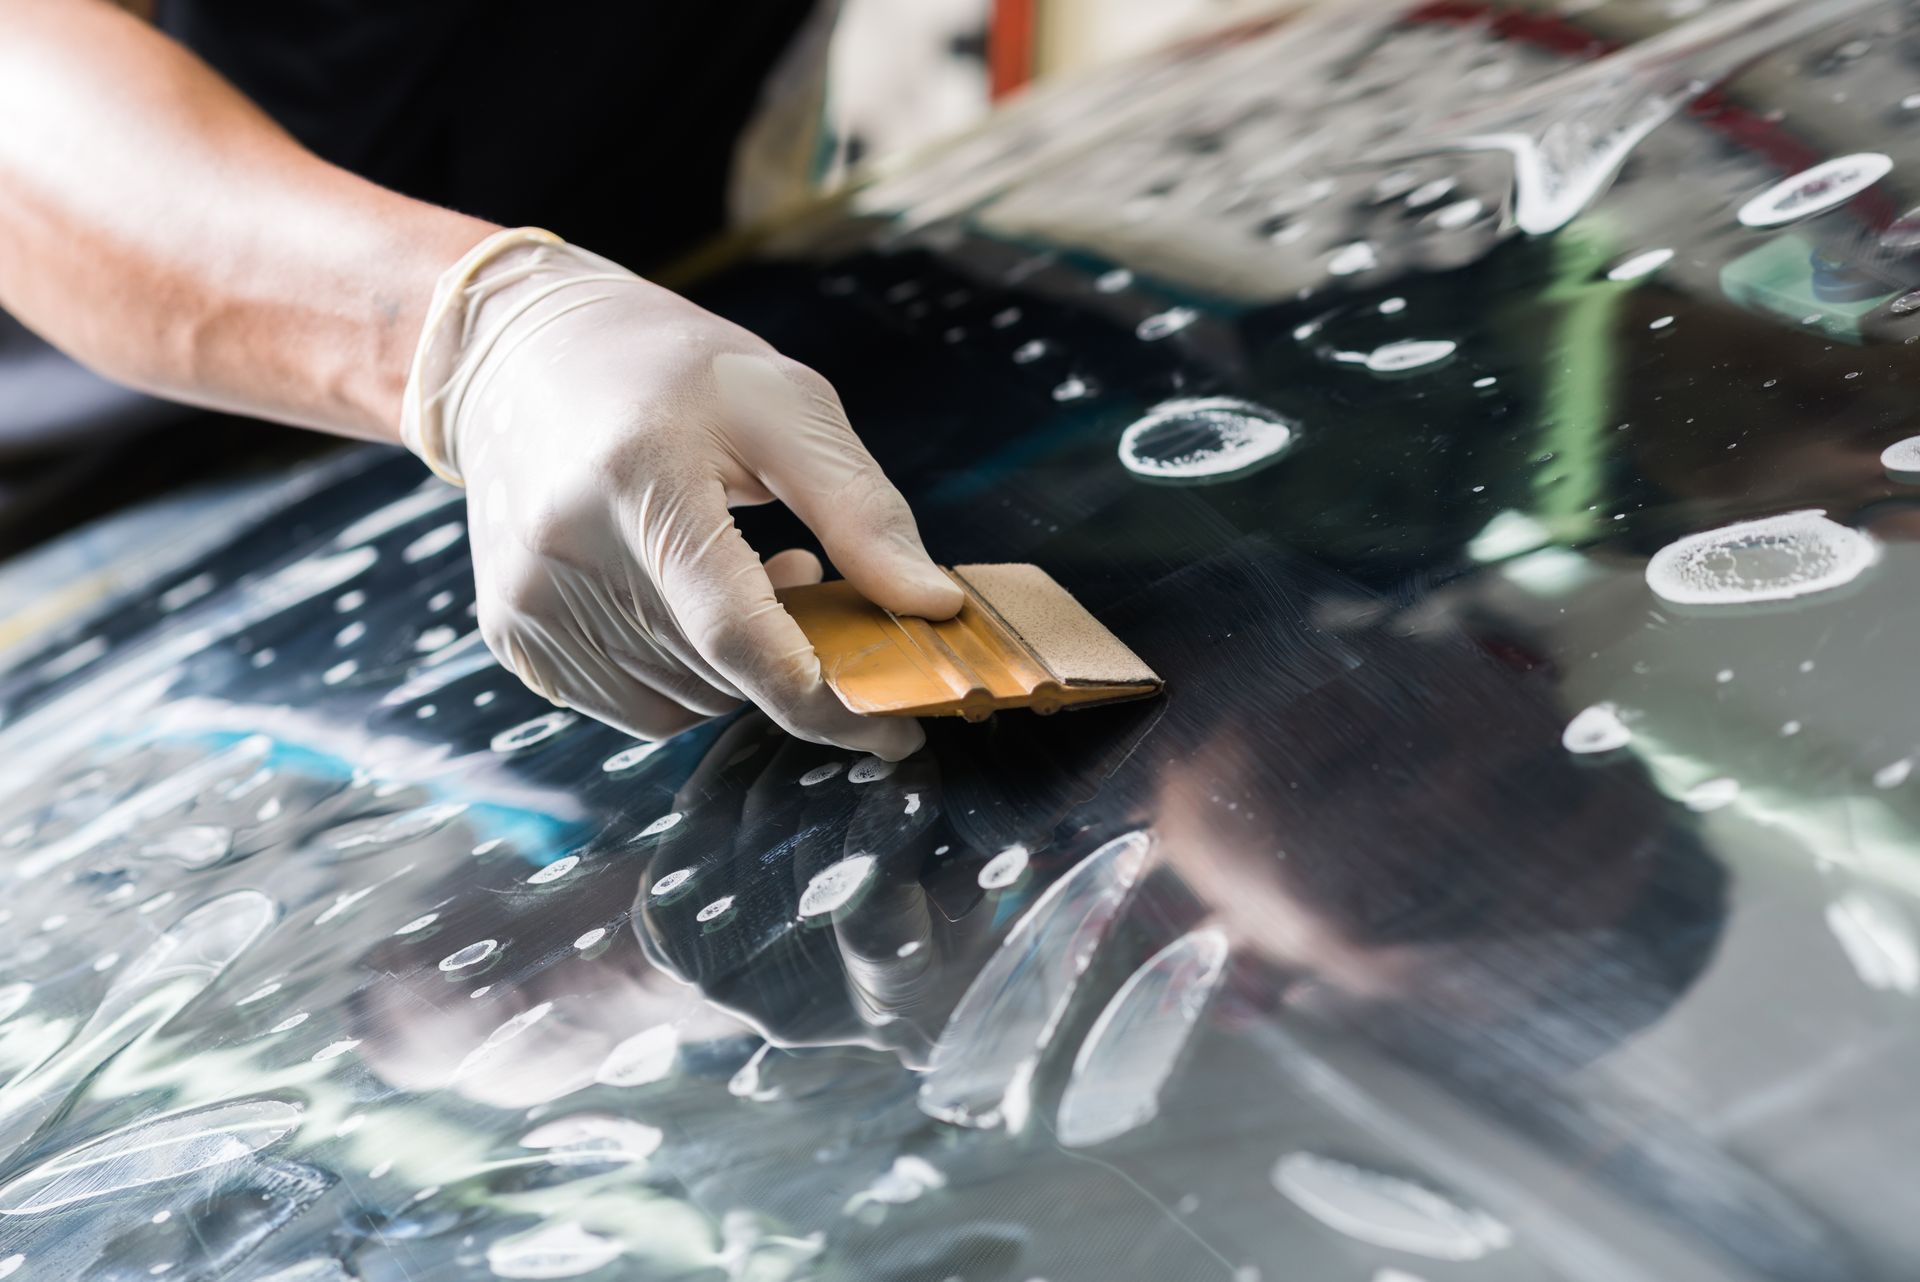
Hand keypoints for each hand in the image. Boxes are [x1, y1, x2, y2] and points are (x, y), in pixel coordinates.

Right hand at [401, 229, 962, 758]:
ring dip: (743, 665)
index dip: (826, 696)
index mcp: (638, 476)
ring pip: (687, 701)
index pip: (736, 633)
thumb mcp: (783, 405)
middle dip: (799, 662)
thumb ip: (862, 510)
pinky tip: (691, 599)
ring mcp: (530, 600)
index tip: (898, 725)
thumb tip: (932, 606)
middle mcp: (567, 548)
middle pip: (721, 673)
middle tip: (818, 585)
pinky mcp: (513, 634)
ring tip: (748, 571)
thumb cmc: (666, 369)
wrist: (517, 356)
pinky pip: (638, 705)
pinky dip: (689, 675)